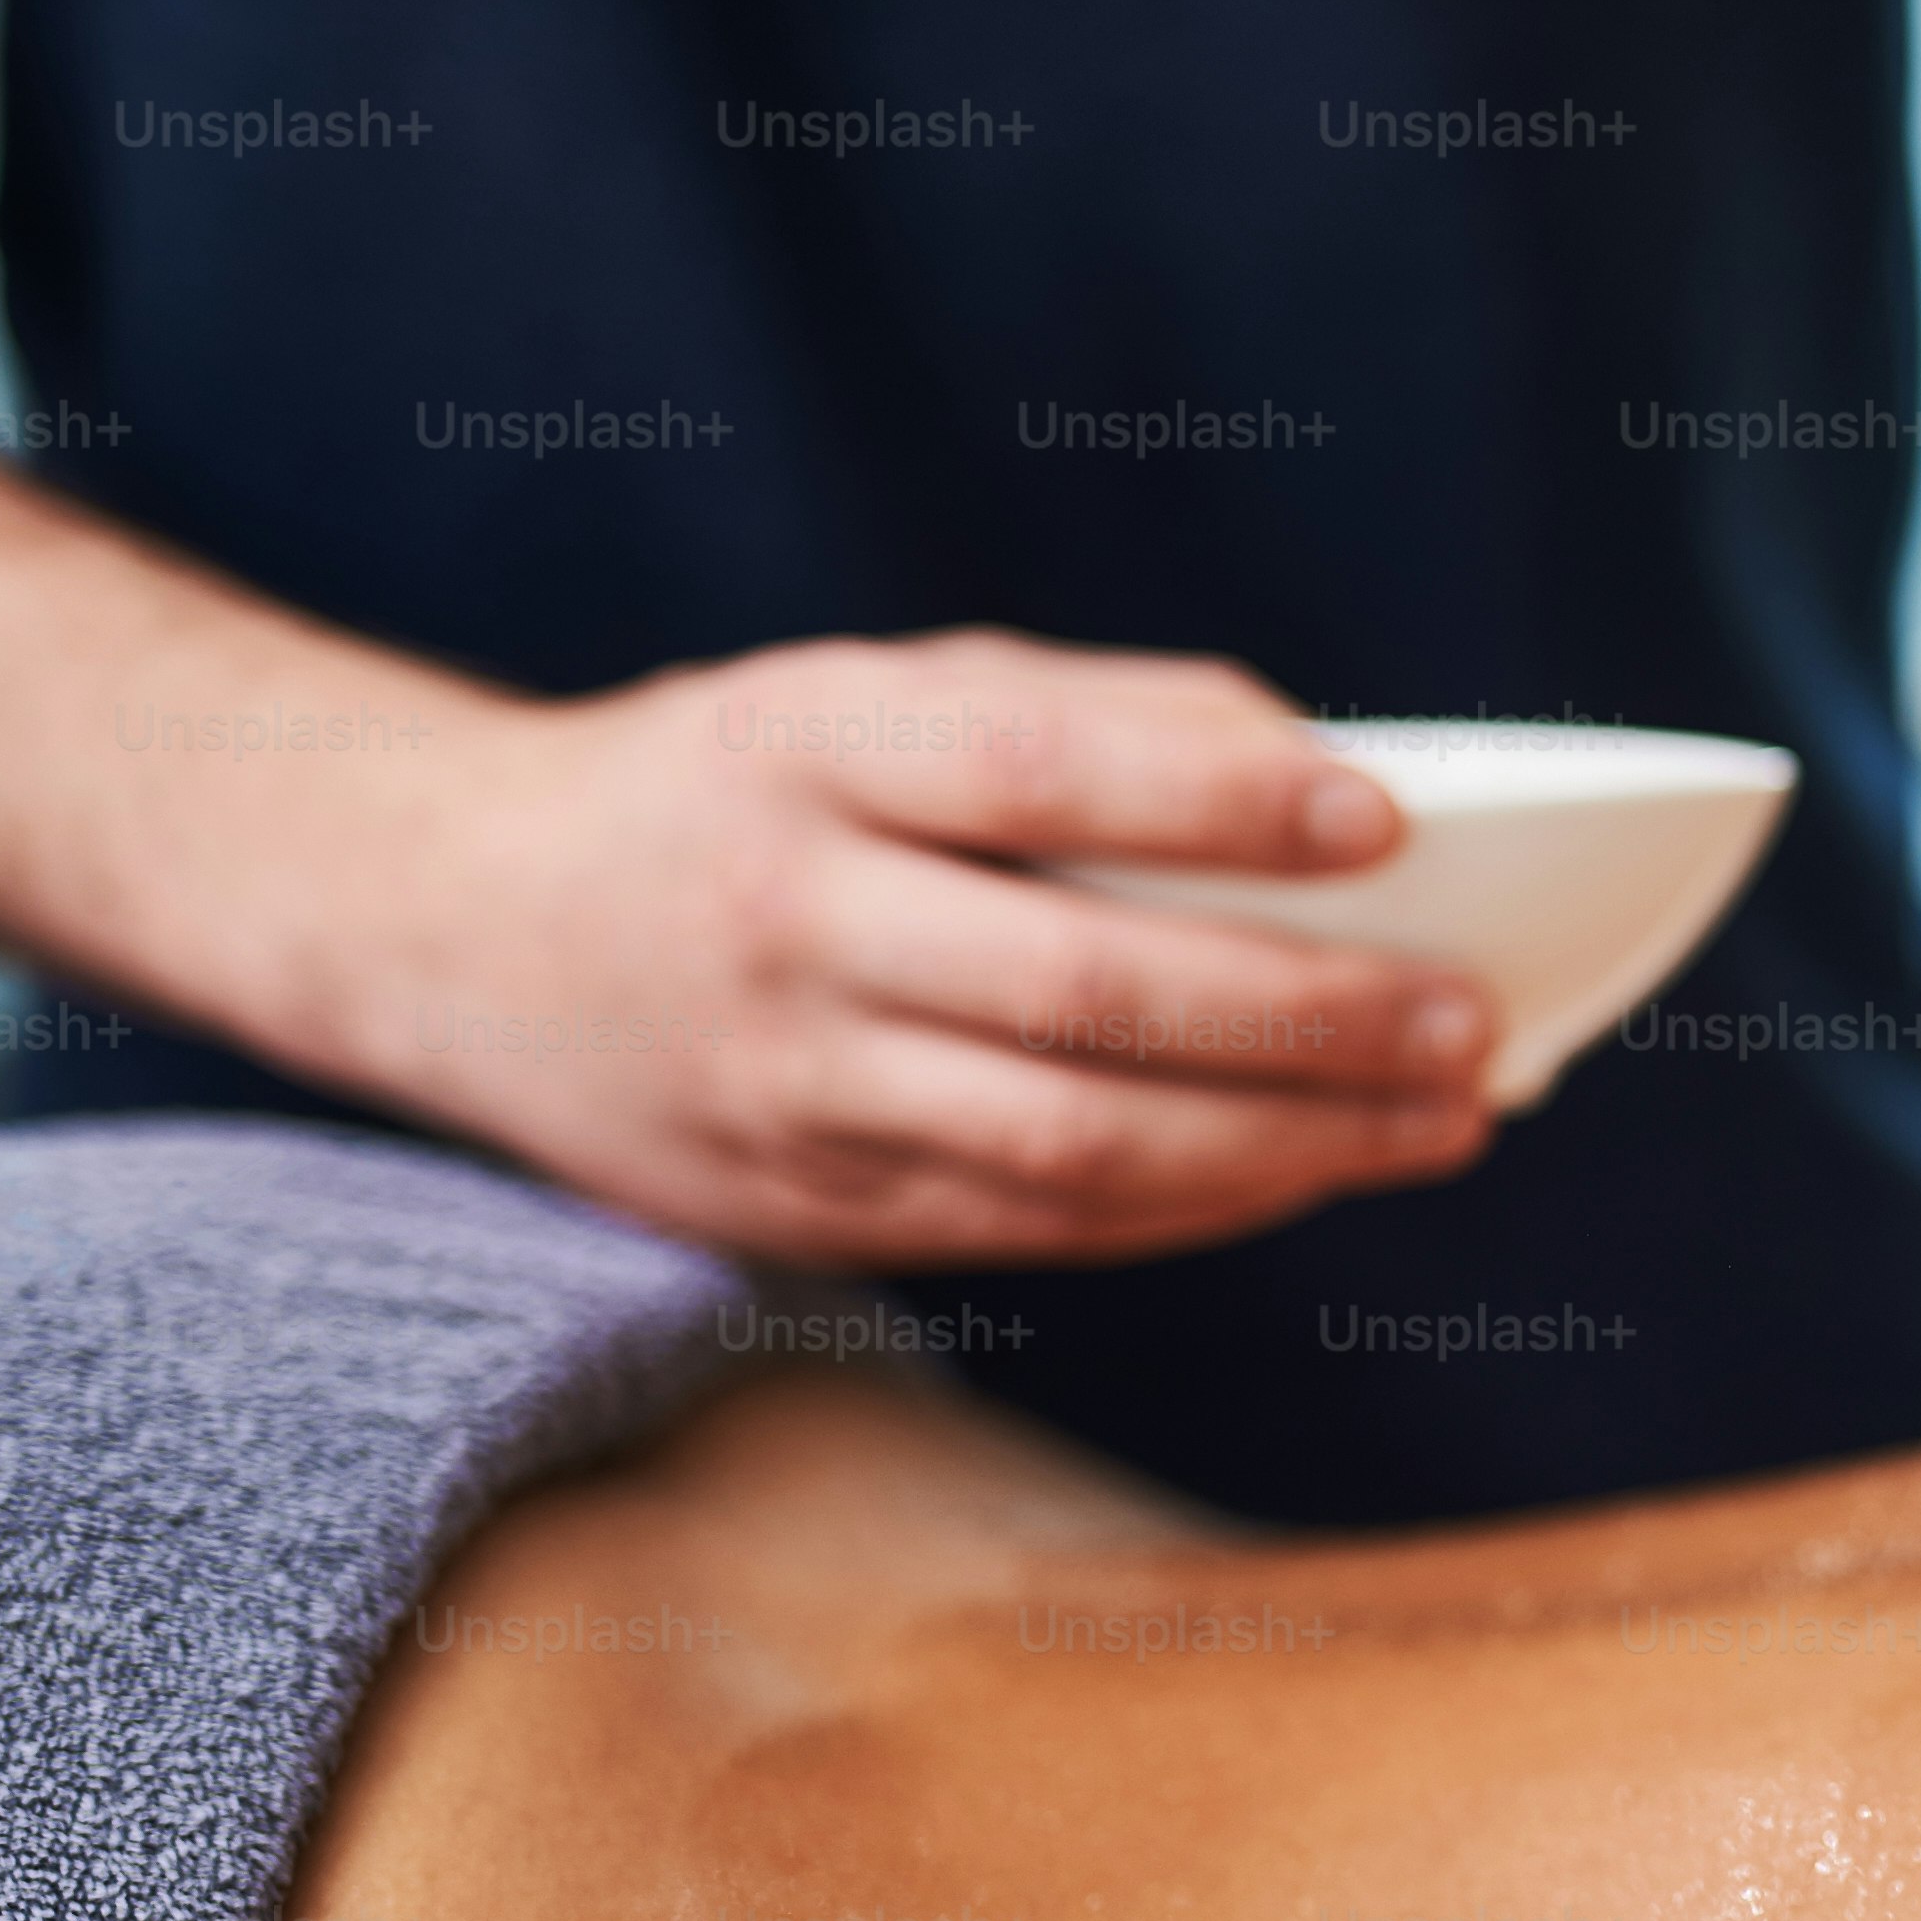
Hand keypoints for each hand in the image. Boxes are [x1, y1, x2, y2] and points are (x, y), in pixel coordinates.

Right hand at [272, 629, 1498, 1263]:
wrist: (444, 918)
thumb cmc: (734, 785)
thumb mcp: (863, 697)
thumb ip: (1080, 719)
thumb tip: (1323, 771)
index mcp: (800, 749)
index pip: (1038, 774)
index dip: (1221, 800)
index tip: (1390, 819)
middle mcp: (782, 920)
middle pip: (1083, 992)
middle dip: (1309, 1018)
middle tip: (1476, 1021)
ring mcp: (782, 1085)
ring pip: (1074, 1142)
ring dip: (1291, 1145)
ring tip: (1445, 1118)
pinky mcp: (792, 1208)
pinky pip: (1035, 1223)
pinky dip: (1197, 1204)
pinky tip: (1312, 1171)